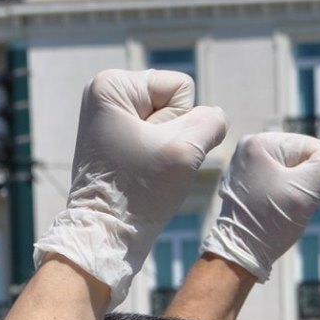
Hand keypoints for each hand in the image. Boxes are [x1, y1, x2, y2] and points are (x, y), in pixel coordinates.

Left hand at [34, 70, 226, 306]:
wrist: (106, 234)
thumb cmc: (138, 192)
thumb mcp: (185, 150)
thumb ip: (211, 121)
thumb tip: (215, 117)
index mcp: (112, 85)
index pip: (181, 87)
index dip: (181, 123)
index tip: (155, 150)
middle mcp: (104, 94)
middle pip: (174, 102)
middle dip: (173, 135)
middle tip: (149, 164)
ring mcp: (107, 116)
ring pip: (168, 123)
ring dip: (167, 148)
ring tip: (146, 170)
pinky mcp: (113, 137)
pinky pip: (156, 137)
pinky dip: (156, 157)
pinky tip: (142, 174)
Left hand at [202, 129, 319, 280]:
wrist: (239, 256)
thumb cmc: (270, 223)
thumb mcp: (306, 191)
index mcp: (259, 143)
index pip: (311, 146)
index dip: (319, 174)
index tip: (303, 196)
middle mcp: (248, 149)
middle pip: (300, 158)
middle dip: (306, 183)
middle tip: (291, 205)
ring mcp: (245, 167)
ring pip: (291, 172)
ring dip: (296, 192)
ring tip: (281, 210)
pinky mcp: (245, 184)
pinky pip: (277, 183)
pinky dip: (283, 198)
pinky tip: (273, 212)